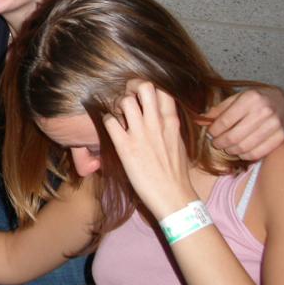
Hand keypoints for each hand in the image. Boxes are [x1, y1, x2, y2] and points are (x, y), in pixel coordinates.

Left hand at [103, 79, 196, 219]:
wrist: (174, 197)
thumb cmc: (176, 172)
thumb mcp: (177, 141)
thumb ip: (168, 125)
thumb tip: (159, 115)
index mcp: (171, 122)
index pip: (162, 89)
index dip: (149, 86)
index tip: (141, 93)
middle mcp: (156, 123)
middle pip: (144, 87)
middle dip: (131, 86)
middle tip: (126, 96)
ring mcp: (140, 134)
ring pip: (125, 101)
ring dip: (117, 104)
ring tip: (116, 113)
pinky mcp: (125, 147)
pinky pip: (109, 121)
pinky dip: (106, 120)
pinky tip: (110, 128)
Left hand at [204, 86, 283, 160]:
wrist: (281, 101)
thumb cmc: (253, 100)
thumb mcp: (235, 98)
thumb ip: (218, 110)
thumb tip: (199, 120)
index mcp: (250, 99)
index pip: (225, 120)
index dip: (214, 130)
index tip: (210, 133)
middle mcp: (263, 111)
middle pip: (234, 136)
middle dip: (221, 143)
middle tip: (216, 143)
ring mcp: (274, 125)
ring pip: (246, 146)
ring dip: (232, 150)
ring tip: (227, 148)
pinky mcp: (281, 136)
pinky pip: (259, 153)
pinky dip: (246, 155)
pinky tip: (240, 151)